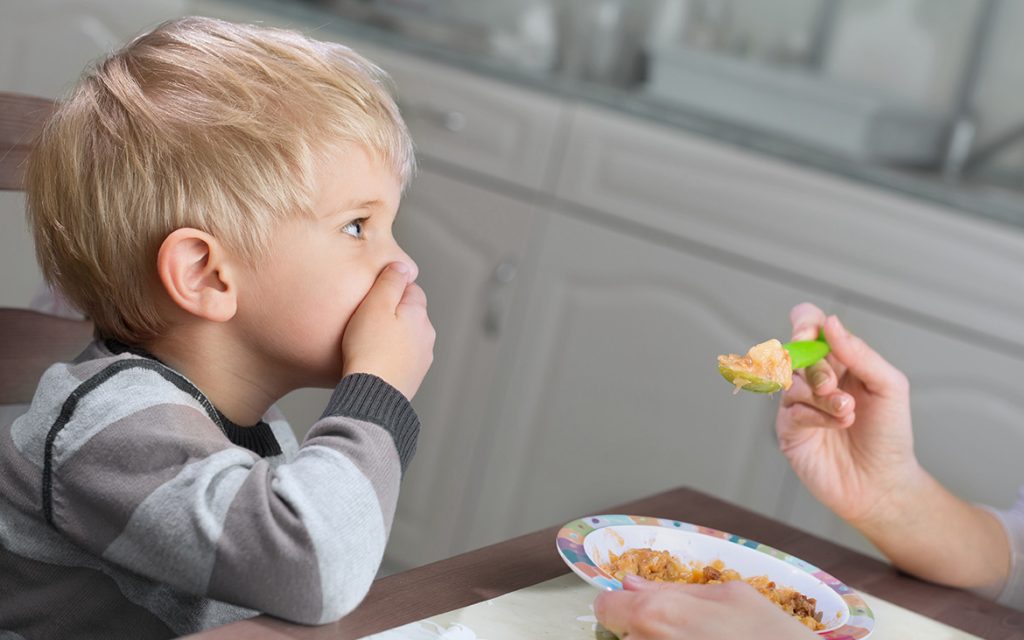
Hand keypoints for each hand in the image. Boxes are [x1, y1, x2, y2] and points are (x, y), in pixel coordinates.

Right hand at [341, 262, 434, 398]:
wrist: (373, 394)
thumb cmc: (369, 349)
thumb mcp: (375, 305)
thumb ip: (390, 282)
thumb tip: (402, 266)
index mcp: (419, 313)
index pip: (411, 289)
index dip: (390, 290)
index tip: (372, 298)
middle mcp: (426, 335)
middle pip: (409, 314)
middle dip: (391, 314)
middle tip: (365, 321)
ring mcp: (422, 358)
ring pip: (406, 337)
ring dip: (391, 337)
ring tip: (367, 344)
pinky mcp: (413, 377)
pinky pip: (401, 358)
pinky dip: (390, 356)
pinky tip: (373, 361)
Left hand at [593, 575, 817, 639]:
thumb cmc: (771, 636)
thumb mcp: (730, 595)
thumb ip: (675, 589)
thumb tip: (632, 584)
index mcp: (657, 614)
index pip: (606, 607)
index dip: (621, 605)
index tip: (636, 608)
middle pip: (623, 636)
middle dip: (644, 631)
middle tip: (685, 632)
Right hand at [776, 303, 917, 524]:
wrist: (883, 482)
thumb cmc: (889, 434)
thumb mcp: (888, 385)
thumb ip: (860, 353)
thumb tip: (830, 323)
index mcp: (837, 360)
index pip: (809, 325)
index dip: (803, 323)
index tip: (808, 334)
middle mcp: (813, 378)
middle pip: (795, 352)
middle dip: (816, 368)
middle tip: (834, 386)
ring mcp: (798, 403)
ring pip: (791, 382)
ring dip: (821, 395)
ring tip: (847, 412)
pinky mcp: (788, 429)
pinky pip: (790, 410)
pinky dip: (815, 415)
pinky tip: (836, 425)